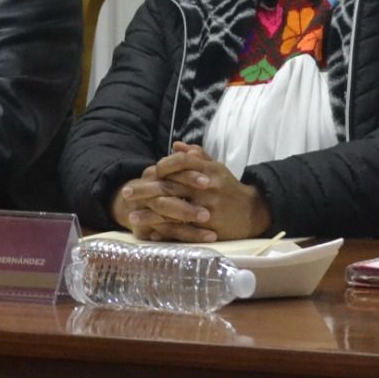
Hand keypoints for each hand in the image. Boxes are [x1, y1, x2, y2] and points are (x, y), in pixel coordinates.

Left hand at [112, 142, 269, 242]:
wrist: (253, 213)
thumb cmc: (229, 188)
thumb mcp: (217, 168)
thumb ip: (197, 156)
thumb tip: (176, 145)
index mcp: (210, 170)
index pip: (182, 162)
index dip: (163, 165)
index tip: (147, 171)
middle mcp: (209, 188)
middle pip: (171, 186)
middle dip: (145, 190)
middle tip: (126, 193)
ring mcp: (209, 209)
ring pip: (172, 210)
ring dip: (149, 214)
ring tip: (131, 216)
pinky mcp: (209, 228)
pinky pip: (182, 230)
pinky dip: (164, 231)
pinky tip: (150, 232)